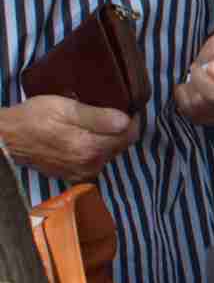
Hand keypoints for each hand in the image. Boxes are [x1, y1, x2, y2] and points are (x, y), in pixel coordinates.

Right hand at [0, 96, 139, 180]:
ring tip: (93, 121)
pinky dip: (95, 147)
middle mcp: (90, 166)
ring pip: (109, 152)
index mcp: (90, 149)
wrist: (8, 138)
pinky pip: (95, 159)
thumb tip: (126, 121)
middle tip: (107, 110)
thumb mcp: (66, 108)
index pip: (130, 135)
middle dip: (119, 128)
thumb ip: (98, 117)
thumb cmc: (34, 118)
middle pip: (121, 144)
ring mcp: (81, 173)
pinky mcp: (73, 175)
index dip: (131, 118)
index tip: (125, 106)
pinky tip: (83, 135)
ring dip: (107, 138)